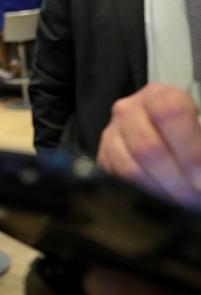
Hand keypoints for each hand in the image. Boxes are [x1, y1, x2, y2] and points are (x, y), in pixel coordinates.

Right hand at [97, 83, 200, 206]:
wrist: (167, 137)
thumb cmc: (191, 134)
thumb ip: (199, 144)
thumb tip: (200, 171)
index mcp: (160, 95)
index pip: (170, 112)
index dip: (190, 149)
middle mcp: (128, 109)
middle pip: (148, 147)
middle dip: (176, 180)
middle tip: (196, 197)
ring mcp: (111, 132)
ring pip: (130, 167)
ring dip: (161, 190)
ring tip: (185, 199)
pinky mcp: (103, 155)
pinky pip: (118, 179)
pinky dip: (145, 192)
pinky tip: (165, 194)